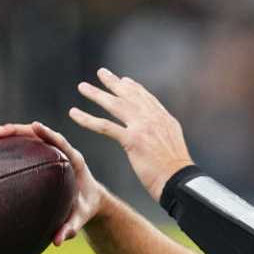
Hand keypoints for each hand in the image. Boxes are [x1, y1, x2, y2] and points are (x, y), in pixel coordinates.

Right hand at [0, 121, 107, 245]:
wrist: (89, 200)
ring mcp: (47, 150)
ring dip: (2, 133)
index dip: (47, 133)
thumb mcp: (81, 217)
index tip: (34, 126)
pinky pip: (19, 144)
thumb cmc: (85, 207)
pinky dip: (2, 144)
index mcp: (74, 160)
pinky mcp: (38, 154)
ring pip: (24, 135)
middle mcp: (59, 150)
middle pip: (35, 133)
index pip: (60, 141)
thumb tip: (58, 242)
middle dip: (12, 130)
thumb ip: (72, 227)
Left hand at [69, 68, 193, 201]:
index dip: (133, 87)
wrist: (179, 180)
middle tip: (102, 73)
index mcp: (164, 119)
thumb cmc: (176, 171)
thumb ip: (163, 134)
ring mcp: (142, 127)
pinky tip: (74, 114)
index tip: (123, 80)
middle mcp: (153, 118)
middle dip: (114, 82)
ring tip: (82, 87)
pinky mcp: (132, 140)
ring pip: (114, 105)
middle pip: (129, 95)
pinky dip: (87, 119)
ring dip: (96, 94)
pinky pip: (105, 126)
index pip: (146, 98)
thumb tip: (158, 133)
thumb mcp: (173, 145)